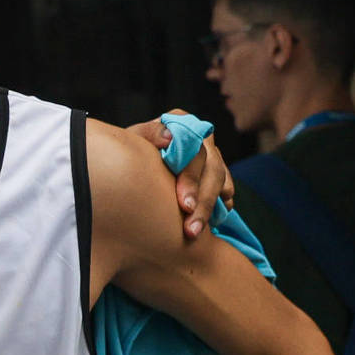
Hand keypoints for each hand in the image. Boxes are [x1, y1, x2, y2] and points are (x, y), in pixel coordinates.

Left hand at [126, 112, 232, 239]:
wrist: (129, 165)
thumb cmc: (127, 153)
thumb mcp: (132, 140)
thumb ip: (149, 134)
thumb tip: (168, 137)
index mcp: (182, 123)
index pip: (194, 150)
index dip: (192, 179)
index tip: (185, 205)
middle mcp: (201, 138)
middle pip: (212, 169)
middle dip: (203, 201)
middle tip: (191, 229)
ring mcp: (212, 156)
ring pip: (220, 181)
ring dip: (210, 209)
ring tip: (196, 232)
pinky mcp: (216, 174)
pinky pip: (226, 189)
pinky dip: (221, 206)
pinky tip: (213, 223)